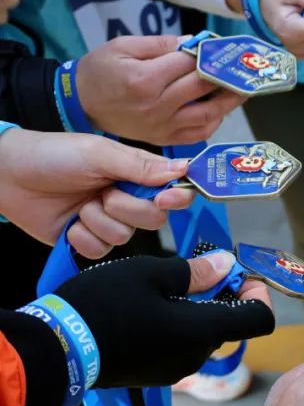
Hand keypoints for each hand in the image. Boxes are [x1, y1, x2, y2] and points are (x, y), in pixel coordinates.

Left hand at [0, 128, 195, 257]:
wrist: (9, 176)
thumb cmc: (54, 155)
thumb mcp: (99, 154)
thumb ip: (141, 165)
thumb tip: (184, 168)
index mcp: (137, 174)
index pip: (175, 190)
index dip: (178, 197)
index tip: (165, 198)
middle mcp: (128, 199)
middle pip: (155, 219)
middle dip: (128, 209)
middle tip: (104, 194)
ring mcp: (108, 221)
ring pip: (125, 236)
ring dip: (98, 221)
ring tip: (80, 205)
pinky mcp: (88, 240)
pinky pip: (100, 251)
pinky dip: (82, 237)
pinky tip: (70, 223)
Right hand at [52, 252, 275, 387]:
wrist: (57, 349)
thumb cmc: (106, 304)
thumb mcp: (151, 274)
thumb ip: (195, 271)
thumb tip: (226, 265)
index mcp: (203, 331)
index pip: (259, 320)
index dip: (259, 294)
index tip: (242, 274)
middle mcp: (196, 356)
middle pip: (229, 324)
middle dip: (223, 295)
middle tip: (200, 269)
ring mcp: (175, 370)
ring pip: (203, 334)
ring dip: (199, 309)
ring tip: (169, 286)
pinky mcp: (155, 374)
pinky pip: (181, 347)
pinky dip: (179, 325)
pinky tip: (152, 308)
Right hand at [77, 35, 245, 144]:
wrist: (81, 104)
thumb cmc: (100, 71)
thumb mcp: (123, 46)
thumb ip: (160, 44)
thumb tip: (193, 42)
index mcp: (145, 79)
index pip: (189, 63)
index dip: (209, 53)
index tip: (224, 46)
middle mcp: (157, 105)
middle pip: (202, 86)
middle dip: (226, 73)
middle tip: (244, 64)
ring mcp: (163, 126)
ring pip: (208, 113)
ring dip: (230, 100)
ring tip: (245, 87)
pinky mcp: (164, 139)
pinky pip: (199, 133)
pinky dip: (215, 121)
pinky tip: (222, 108)